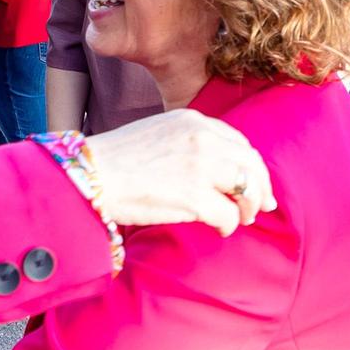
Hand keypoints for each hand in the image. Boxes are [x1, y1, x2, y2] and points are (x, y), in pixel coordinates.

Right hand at [88, 109, 274, 236]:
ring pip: (246, 188)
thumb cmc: (114, 162)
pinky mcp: (194, 196)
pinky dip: (228, 225)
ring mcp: (200, 166)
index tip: (254, 183)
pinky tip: (219, 229)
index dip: (251, 165)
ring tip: (240, 219)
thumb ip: (186, 142)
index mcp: (192, 121)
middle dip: (259, 188)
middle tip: (261, 206)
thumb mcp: (156, 134)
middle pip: (250, 164)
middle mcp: (202, 138)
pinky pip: (228, 214)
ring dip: (247, 207)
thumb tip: (213, 169)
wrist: (89, 175)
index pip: (238, 142)